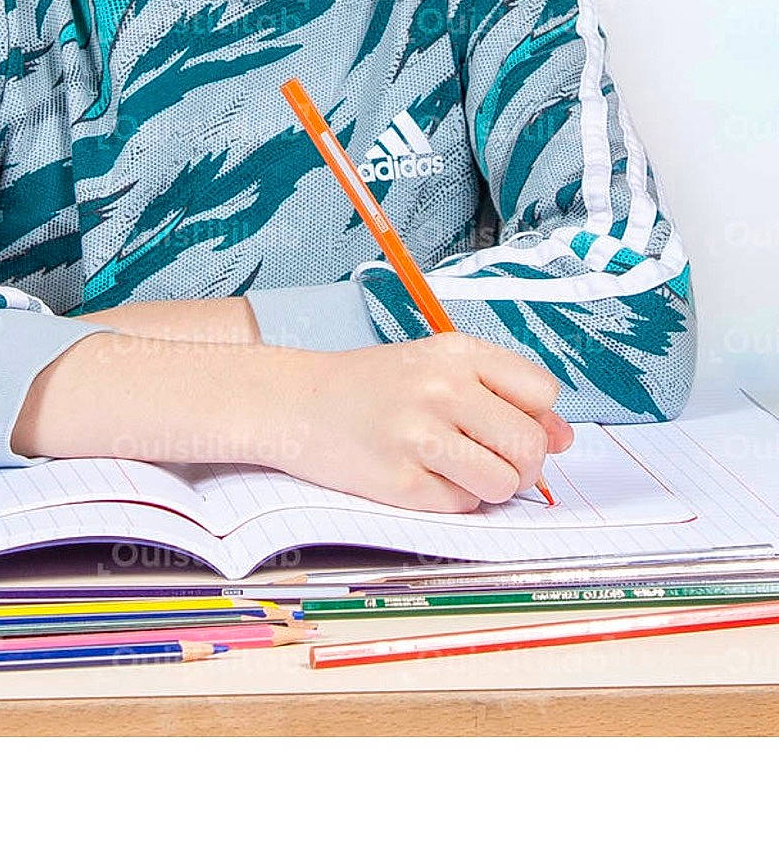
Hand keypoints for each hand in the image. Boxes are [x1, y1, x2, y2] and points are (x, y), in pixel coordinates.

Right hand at [274, 330, 574, 512]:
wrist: (295, 401)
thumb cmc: (372, 386)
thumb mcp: (438, 369)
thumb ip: (503, 395)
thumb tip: (564, 438)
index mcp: (457, 353)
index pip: (542, 394)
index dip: (534, 418)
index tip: (507, 423)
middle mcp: (441, 389)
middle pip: (530, 445)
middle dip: (521, 464)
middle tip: (490, 459)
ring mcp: (418, 436)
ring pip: (503, 483)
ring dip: (489, 487)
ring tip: (456, 469)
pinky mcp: (399, 482)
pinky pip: (462, 505)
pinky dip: (452, 500)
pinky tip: (423, 477)